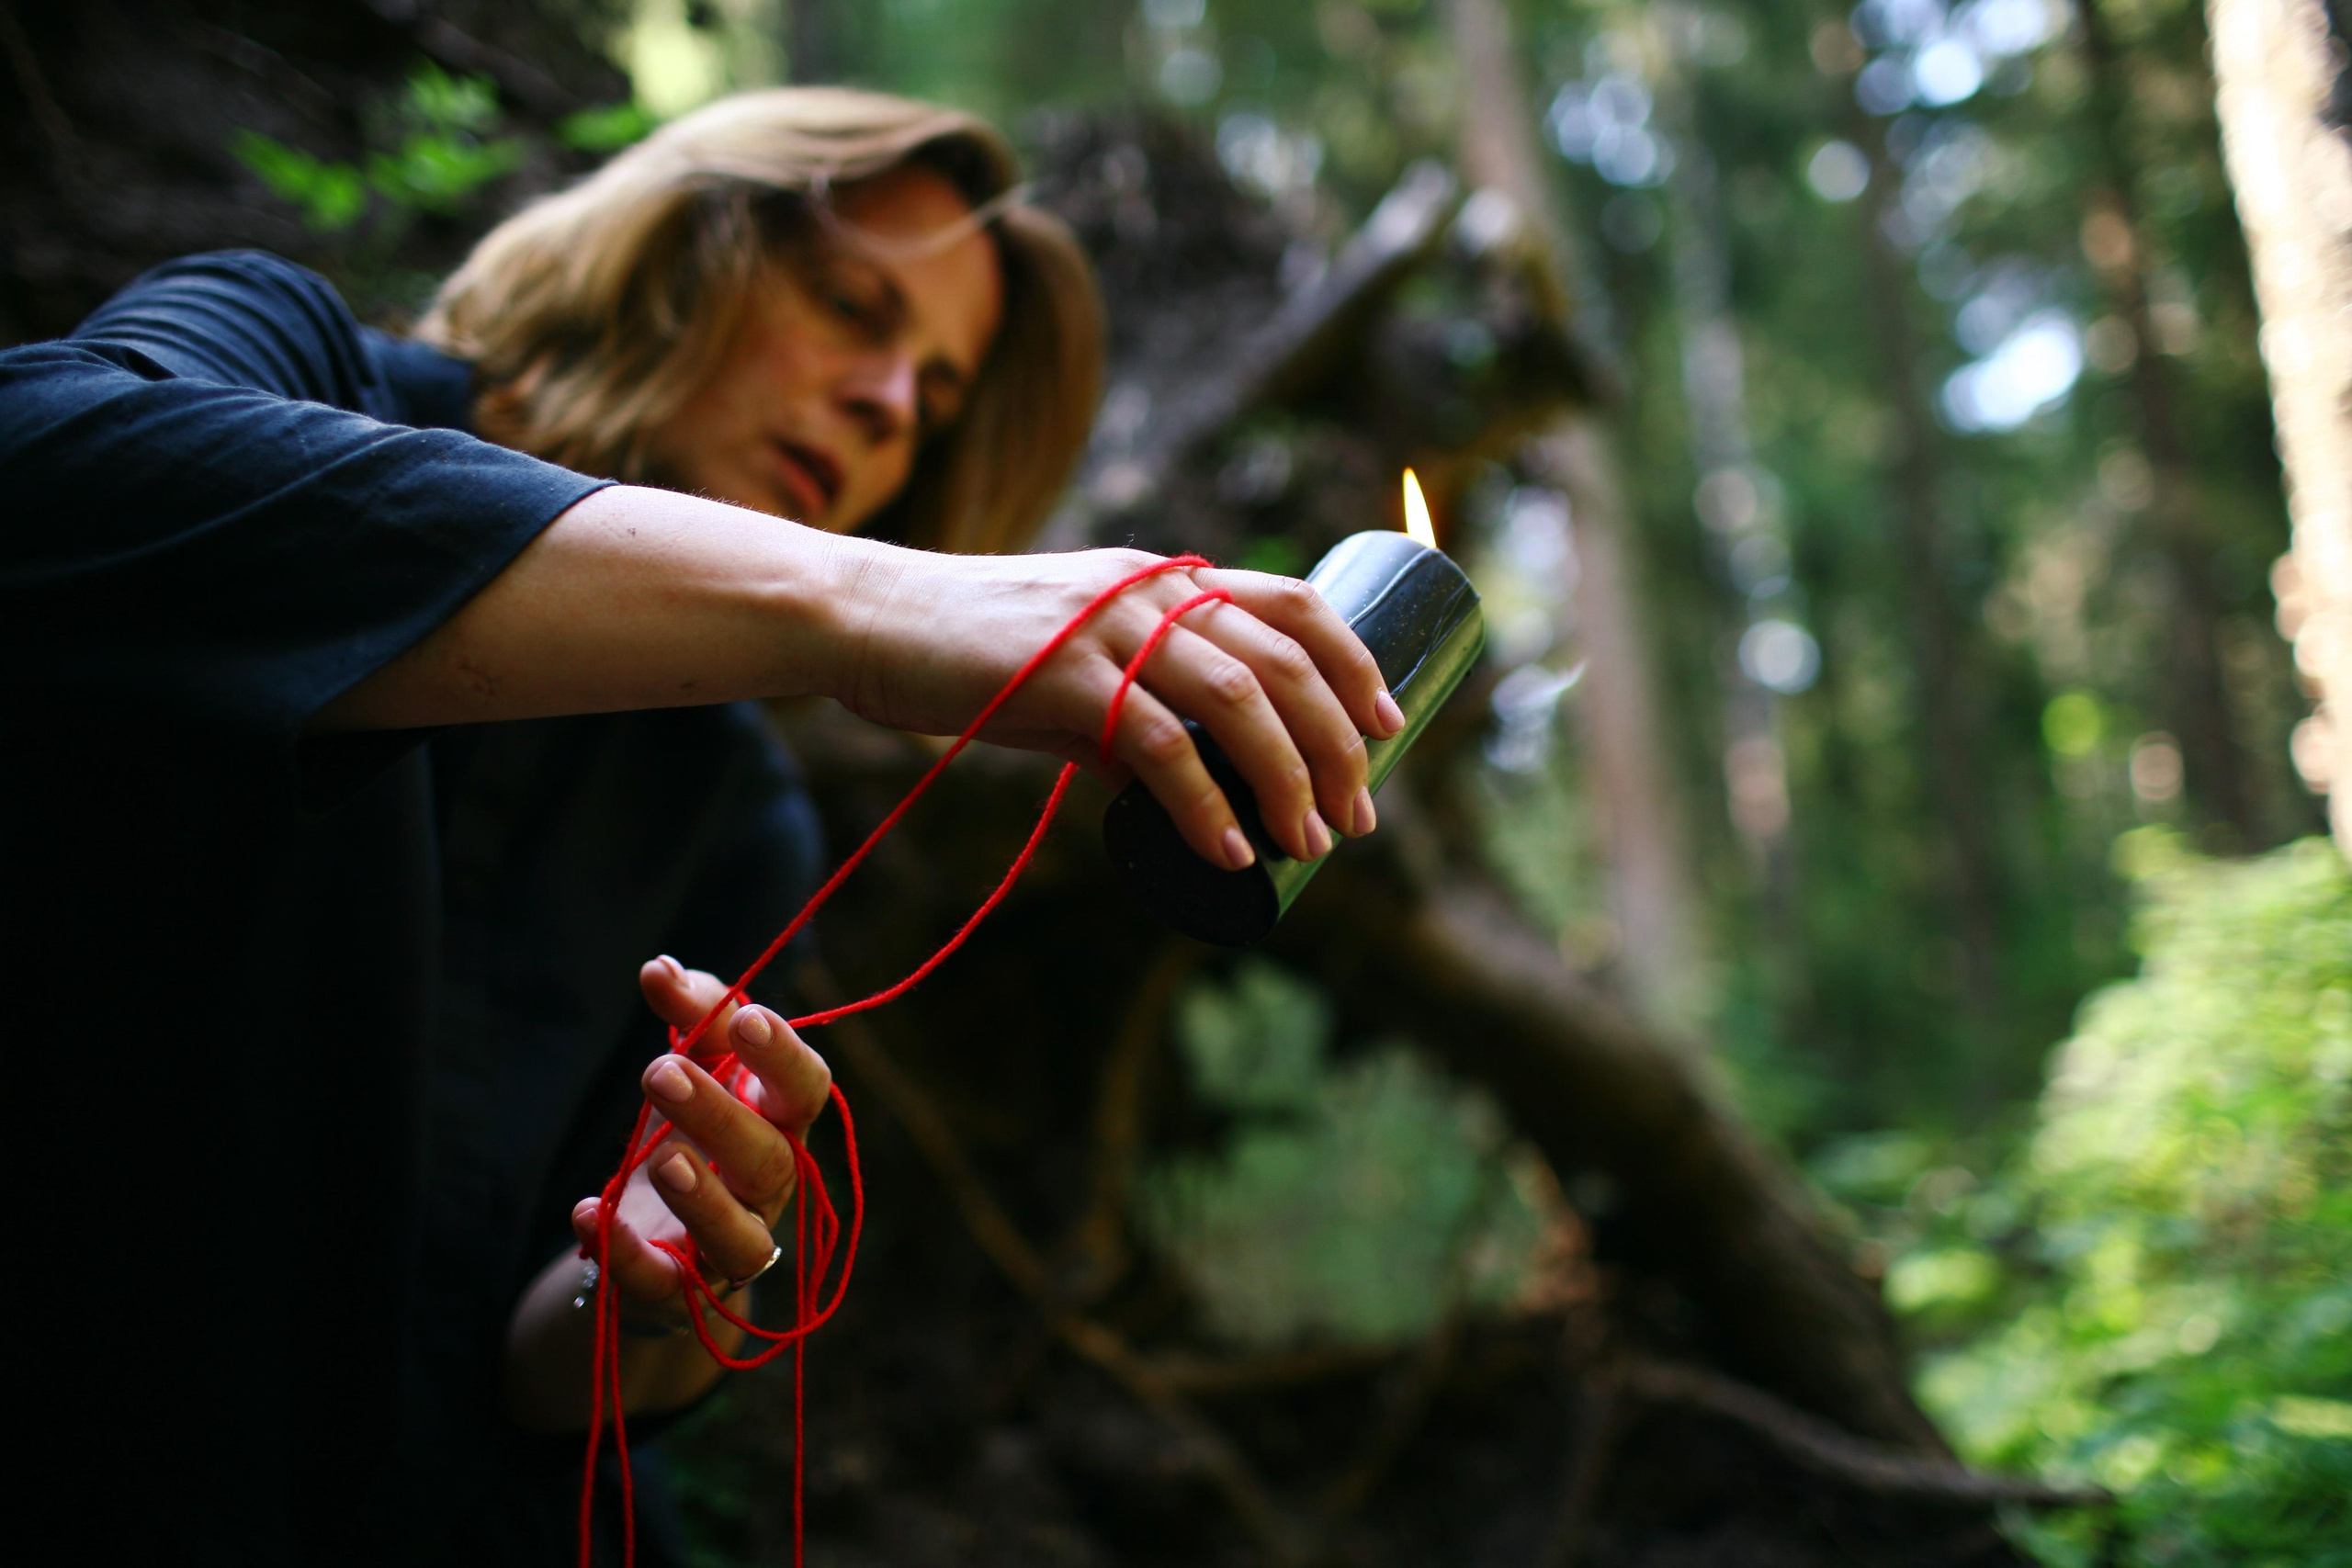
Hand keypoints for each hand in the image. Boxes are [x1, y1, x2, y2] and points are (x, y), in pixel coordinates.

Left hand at [570, 957, 832, 1315]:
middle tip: (659, 1070)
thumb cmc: (693, 1129)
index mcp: (779, 1122)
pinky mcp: (682, 1292)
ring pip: (741, 1238)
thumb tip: (659, 967)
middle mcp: (768, 1188)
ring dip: (703, 1198)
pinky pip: (666, 1287)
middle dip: (719, 1115)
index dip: (783, 1058)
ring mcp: (730, 1245)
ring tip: (661, 1160)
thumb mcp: (695, 1064)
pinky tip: (589, 1214)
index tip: (746, 1019)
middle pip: (770, 1159)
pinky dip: (630, 1258)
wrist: (665, 1237)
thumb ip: (691, 1013)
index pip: (805, 1089)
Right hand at [837, 548, 1405, 868]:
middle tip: (1358, 816)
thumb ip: (1130, 724)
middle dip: (1338, 742)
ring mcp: (1107, 628)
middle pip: (1283, 658)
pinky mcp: (1059, 675)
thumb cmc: (972, 652)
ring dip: (1288, 776)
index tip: (1390, 723)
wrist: (870, 619)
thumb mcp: (1074, 675)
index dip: (1353, 659)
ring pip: (1236, 697)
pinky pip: (1154, 741)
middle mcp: (1149, 590)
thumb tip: (1184, 803)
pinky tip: (1227, 848)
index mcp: (1163, 580)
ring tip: (1310, 842)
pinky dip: (1202, 802)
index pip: (1290, 601)